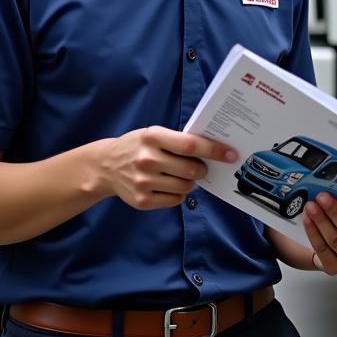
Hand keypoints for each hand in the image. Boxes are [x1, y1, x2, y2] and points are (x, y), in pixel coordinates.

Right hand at [95, 126, 237, 209]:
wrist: (106, 166)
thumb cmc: (138, 146)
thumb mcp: (154, 135)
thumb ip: (178, 140)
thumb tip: (213, 150)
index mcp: (152, 137)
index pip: (190, 145)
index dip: (214, 150)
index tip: (231, 154)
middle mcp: (147, 159)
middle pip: (191, 170)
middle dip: (203, 169)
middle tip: (202, 167)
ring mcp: (143, 182)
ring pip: (185, 187)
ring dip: (191, 182)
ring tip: (181, 175)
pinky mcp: (141, 201)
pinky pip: (175, 200)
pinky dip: (179, 194)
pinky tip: (169, 185)